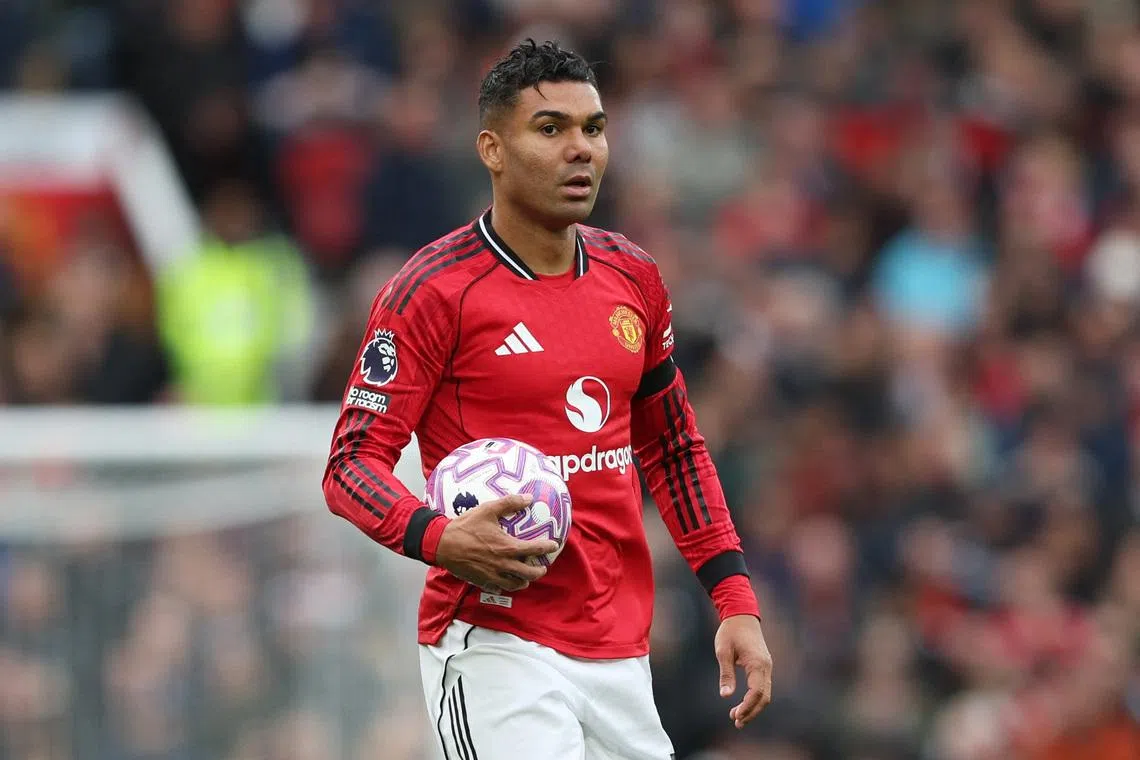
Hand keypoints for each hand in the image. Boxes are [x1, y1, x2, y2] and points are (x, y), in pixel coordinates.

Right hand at [433, 494, 558, 592]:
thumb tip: (528, 498)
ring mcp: (493, 575)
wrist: (442, 544)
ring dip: (524, 581)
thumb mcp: (488, 510)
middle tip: (542, 566)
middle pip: (529, 574)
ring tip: (526, 577)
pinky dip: (506, 586)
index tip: (553, 545)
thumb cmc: (465, 526)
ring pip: (515, 584)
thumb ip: (509, 503)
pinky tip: (505, 581)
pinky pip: (498, 588)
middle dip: (539, 571)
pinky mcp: (482, 581)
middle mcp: (503, 564)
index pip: (534, 549)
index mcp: (507, 547)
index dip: (547, 547)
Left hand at [714, 614, 772, 728]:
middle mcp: (766, 667)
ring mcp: (766, 667)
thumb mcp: (723, 652)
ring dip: (753, 707)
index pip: (757, 692)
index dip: (747, 707)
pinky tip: (743, 704)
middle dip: (752, 712)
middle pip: (764, 697)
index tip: (735, 716)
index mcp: (757, 663)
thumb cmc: (730, 632)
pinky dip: (755, 698)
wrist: (741, 615)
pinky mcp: (763, 666)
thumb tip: (725, 695)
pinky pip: (762, 687)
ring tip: (737, 717)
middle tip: (736, 722)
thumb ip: (726, 674)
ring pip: (765, 694)